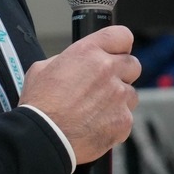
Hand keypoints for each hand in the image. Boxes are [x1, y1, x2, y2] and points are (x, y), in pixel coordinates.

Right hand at [18, 25, 138, 162]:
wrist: (44, 137)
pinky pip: (126, 117)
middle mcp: (107, 69)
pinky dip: (114, 122)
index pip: (121, 35)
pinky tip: (96, 125)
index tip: (117, 52)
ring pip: (131, 93)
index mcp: (88, 52)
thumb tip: (76, 64)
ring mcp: (118, 96)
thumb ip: (66, 60)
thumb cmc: (40, 105)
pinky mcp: (123, 120)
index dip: (120, 45)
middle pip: (133, 64)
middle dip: (121, 73)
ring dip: (118, 99)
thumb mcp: (43, 68)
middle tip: (104, 85)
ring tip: (96, 109)